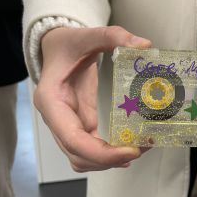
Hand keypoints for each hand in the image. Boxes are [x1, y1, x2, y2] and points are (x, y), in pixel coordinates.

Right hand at [35, 26, 151, 171]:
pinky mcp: (79, 124)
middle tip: (142, 149)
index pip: (72, 139)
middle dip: (110, 159)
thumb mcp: (87, 36)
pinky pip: (92, 147)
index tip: (130, 151)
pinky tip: (129, 150)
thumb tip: (144, 45)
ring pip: (84, 158)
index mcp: (52, 101)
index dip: (101, 153)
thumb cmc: (67, 45)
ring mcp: (67, 124)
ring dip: (110, 160)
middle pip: (79, 155)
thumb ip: (113, 36)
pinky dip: (109, 153)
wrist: (57, 49)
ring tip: (140, 149)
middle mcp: (56, 119)